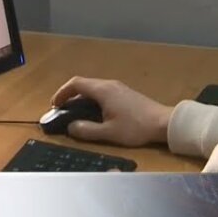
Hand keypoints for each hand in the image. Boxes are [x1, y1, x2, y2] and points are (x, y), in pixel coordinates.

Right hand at [50, 76, 173, 146]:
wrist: (163, 123)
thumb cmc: (135, 127)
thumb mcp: (109, 133)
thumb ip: (86, 130)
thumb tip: (70, 127)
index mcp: (103, 90)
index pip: (76, 84)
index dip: (62, 93)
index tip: (54, 105)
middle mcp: (109, 85)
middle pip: (83, 84)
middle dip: (69, 95)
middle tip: (61, 110)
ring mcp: (118, 88)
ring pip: (93, 88)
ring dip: (81, 98)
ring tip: (74, 113)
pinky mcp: (124, 93)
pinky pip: (102, 92)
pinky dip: (91, 99)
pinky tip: (92, 113)